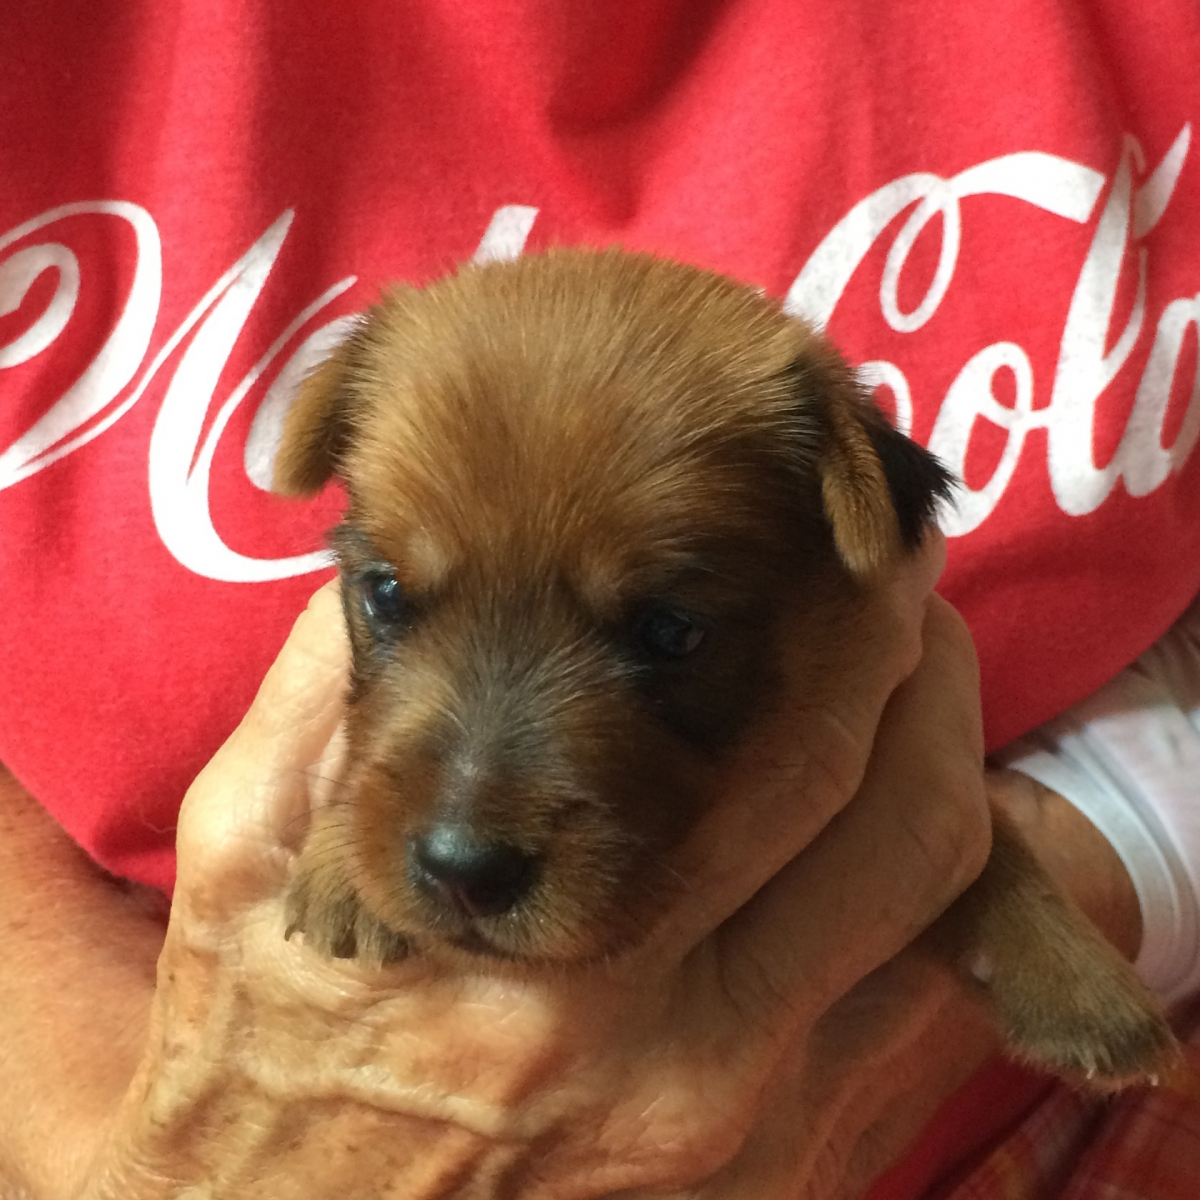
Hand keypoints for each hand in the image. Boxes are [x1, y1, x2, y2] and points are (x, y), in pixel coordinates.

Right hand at [76, 532, 991, 1199]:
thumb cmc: (262, 1048)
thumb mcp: (247, 856)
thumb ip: (330, 688)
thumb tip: (419, 552)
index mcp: (551, 964)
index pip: (785, 753)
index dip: (851, 629)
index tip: (853, 550)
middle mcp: (682, 1063)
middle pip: (903, 823)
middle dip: (928, 674)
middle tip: (902, 590)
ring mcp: (756, 1139)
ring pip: (943, 917)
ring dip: (953, 769)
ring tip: (912, 684)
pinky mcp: (790, 1179)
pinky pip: (931, 1014)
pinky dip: (941, 896)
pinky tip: (883, 821)